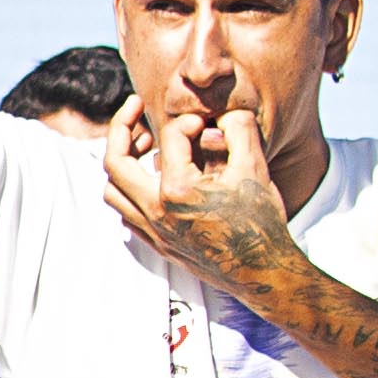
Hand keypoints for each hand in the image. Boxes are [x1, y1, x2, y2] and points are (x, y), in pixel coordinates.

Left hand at [106, 90, 302, 292]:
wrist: (263, 272)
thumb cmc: (262, 221)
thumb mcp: (255, 167)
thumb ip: (239, 129)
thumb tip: (218, 114)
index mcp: (178, 191)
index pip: (169, 138)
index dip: (189, 121)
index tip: (206, 123)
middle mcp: (156, 212)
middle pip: (115, 162)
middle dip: (121, 127)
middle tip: (134, 106)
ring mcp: (153, 232)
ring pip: (113, 190)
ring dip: (120, 161)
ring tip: (143, 143)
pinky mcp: (157, 244)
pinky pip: (126, 213)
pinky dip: (128, 189)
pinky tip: (150, 177)